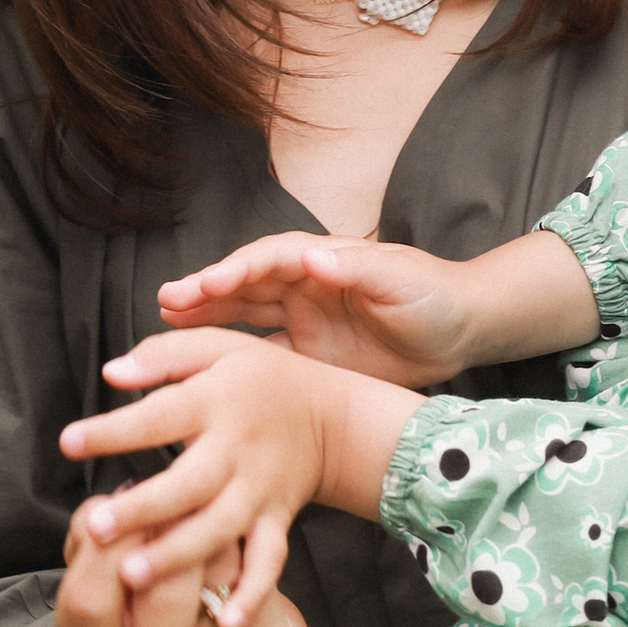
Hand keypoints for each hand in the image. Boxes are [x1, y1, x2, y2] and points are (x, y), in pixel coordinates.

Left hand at [58, 328, 422, 619]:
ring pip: (219, 529)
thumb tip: (110, 374)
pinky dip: (252, 594)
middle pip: (189, 483)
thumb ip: (163, 355)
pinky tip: (224, 623)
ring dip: (179, 555)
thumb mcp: (218, 347)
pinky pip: (267, 561)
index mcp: (217, 402)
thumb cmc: (261, 379)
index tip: (68, 443)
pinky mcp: (276, 520)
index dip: (116, 430)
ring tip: (132, 577)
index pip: (160, 416)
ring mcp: (258, 492)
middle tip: (98, 527)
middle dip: (145, 508)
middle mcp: (237, 451)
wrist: (333, 417)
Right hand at [157, 234, 482, 390]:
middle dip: (204, 290)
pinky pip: (262, 356)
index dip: (234, 270)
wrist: (462, 330)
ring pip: (244, 316)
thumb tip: (312, 257)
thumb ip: (356, 267)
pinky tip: (202, 369)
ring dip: (207, 318)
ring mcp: (303, 320)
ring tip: (165, 323)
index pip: (268, 260)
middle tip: (165, 301)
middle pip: (244, 285)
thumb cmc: (434, 294)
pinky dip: (232, 360)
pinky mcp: (310, 356)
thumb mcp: (400, 278)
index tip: (206, 284)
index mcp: (322, 260)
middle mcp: (305, 285)